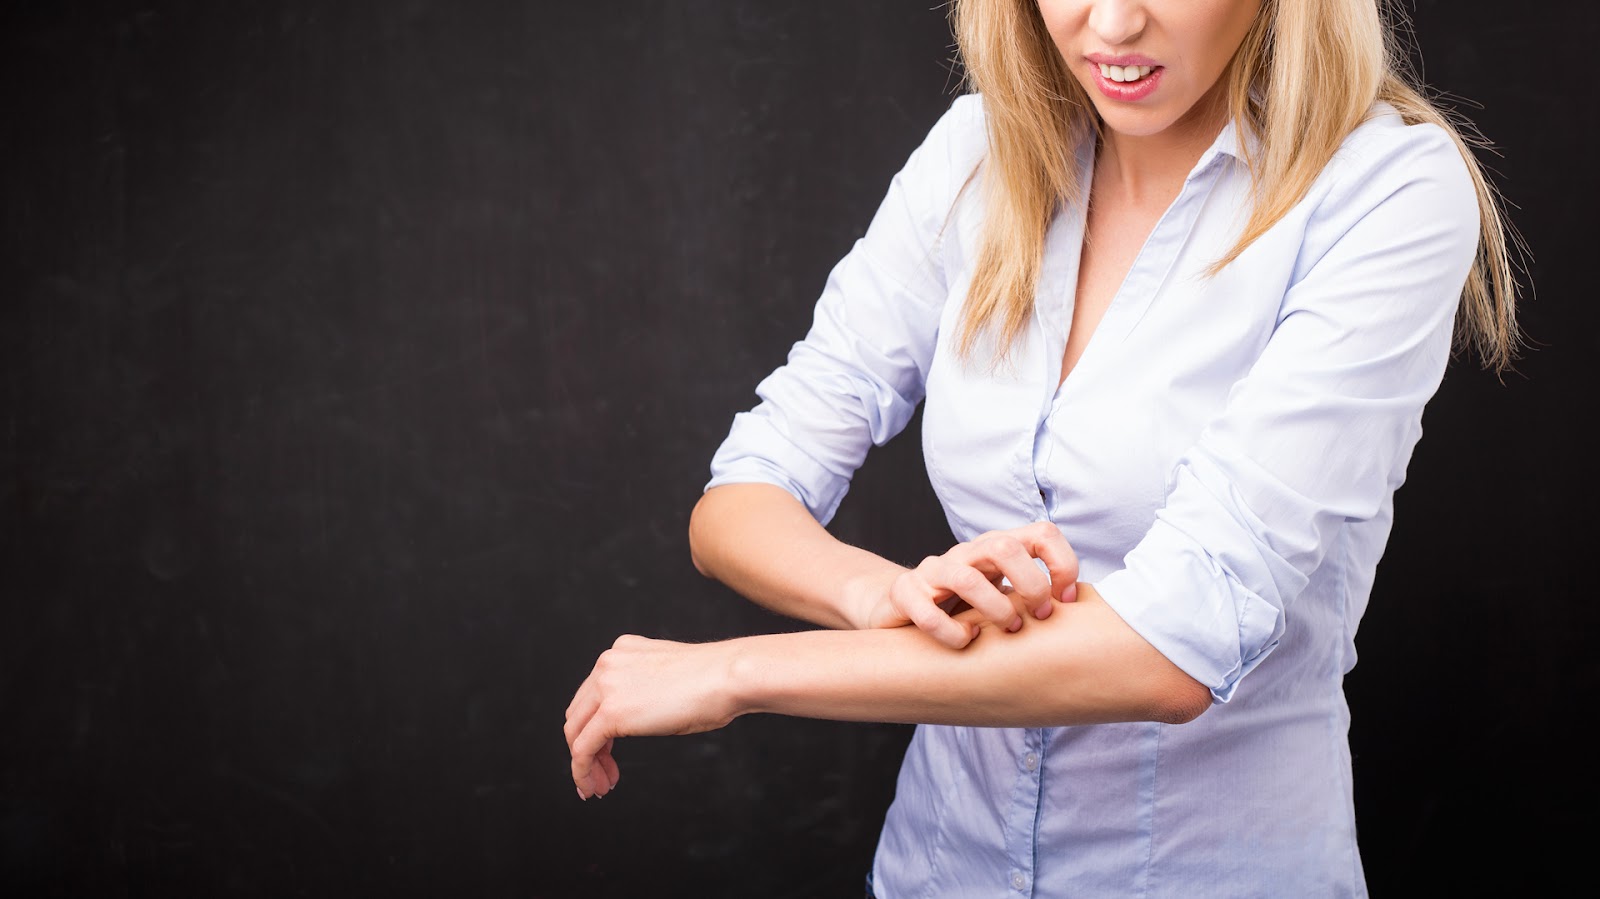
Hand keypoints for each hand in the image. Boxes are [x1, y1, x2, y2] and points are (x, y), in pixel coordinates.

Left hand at [564, 634, 742, 799]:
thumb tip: (642, 717)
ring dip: (586, 765)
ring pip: (575, 733)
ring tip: (601, 786)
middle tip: (604, 775)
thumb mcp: (669, 678)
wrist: (728, 676)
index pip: (593, 695)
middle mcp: (607, 664)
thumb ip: (647, 689)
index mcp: (622, 651)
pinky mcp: (611, 712)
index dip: (594, 728)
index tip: (607, 752)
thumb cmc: (715, 681)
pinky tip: (596, 787)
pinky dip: (584, 772)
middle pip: (578, 714)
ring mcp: (606, 686)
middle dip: (588, 748)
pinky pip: (582, 749)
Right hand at [863, 521, 1079, 648]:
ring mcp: (933, 571)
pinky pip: (927, 612)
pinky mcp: (905, 594)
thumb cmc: (965, 606)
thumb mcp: (1004, 593)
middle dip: (1030, 585)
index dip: (1062, 562)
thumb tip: (1088, 614)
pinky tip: (966, 641)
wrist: (899, 605)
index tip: (1066, 599)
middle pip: (1003, 546)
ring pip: (966, 577)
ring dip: (995, 608)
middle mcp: (966, 553)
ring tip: (1007, 631)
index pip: (1041, 533)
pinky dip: (951, 632)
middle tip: (1039, 617)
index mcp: (996, 548)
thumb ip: (1035, 595)